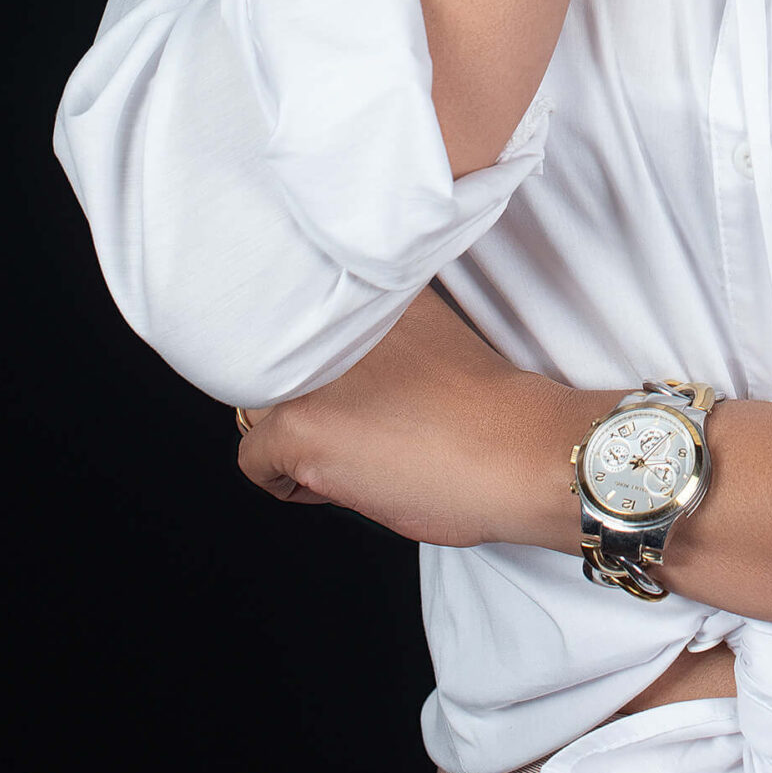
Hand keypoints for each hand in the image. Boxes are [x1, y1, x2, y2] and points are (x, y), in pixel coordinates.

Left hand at [235, 287, 607, 548]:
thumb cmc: (487, 410)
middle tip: (354, 427)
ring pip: (255, 410)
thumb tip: (342, 362)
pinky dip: (286, 483)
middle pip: (272, 365)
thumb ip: (378, 331)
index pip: (296, 320)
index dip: (318, 367)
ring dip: (291, 439)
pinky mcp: (298, 429)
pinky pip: (254, 462)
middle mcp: (328, 319)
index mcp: (366, 288)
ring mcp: (309, 373)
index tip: (344, 389)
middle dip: (300, 403)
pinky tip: (339, 480)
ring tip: (350, 453)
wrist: (517, 450)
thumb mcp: (429, 335)